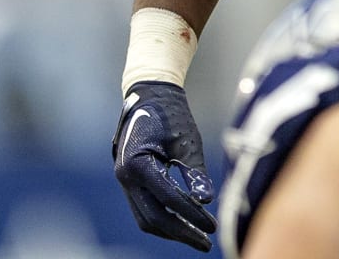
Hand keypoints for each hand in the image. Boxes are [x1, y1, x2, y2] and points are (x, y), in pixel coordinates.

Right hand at [112, 81, 216, 250]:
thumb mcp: (187, 141)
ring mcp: (125, 181)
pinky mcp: (130, 182)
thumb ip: (195, 172)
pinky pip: (144, 209)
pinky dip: (164, 219)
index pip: (167, 199)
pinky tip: (185, 223)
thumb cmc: (171, 114)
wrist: (150, 95)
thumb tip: (207, 201)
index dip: (191, 216)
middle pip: (152, 218)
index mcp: (137, 163)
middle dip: (181, 232)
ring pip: (146, 218)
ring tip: (198, 236)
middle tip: (206, 242)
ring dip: (171, 230)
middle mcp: (125, 176)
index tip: (213, 227)